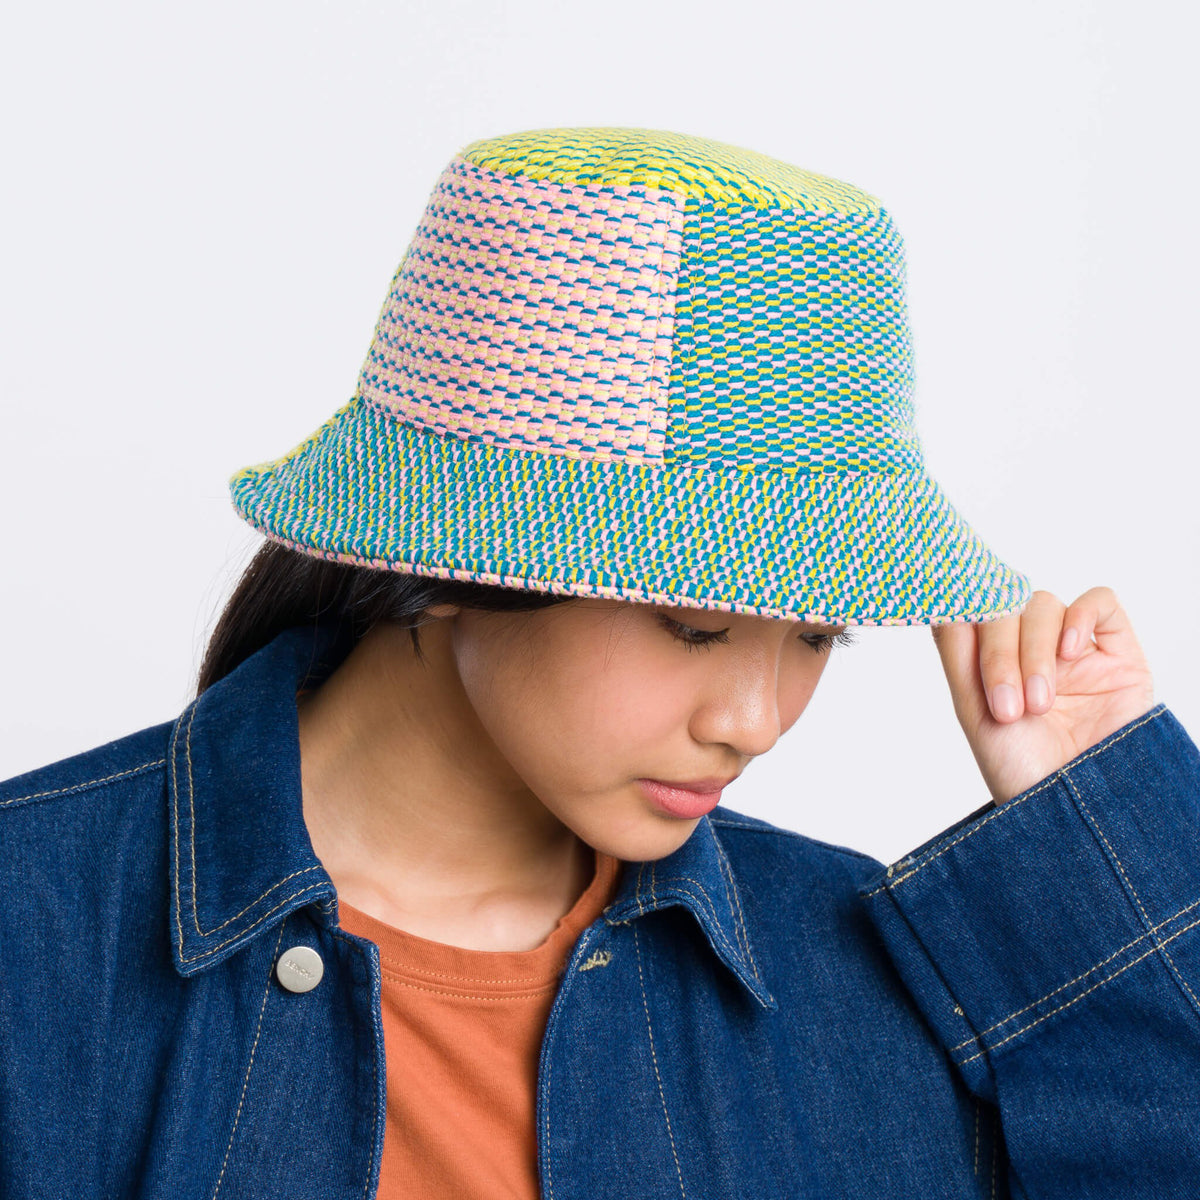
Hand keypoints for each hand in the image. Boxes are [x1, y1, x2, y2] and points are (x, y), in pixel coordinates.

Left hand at [930, 587, 1155, 804]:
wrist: (1076, 809)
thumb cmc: (1022, 769)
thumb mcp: (973, 708)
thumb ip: (958, 653)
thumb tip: (943, 600)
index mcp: (993, 659)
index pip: (976, 610)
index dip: (966, 617)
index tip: (959, 634)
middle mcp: (1031, 649)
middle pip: (1007, 607)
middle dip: (1000, 655)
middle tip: (1008, 707)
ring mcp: (1075, 648)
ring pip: (1044, 606)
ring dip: (1035, 651)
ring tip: (1039, 704)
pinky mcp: (1118, 652)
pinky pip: (1099, 602)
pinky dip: (1079, 616)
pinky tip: (1070, 652)